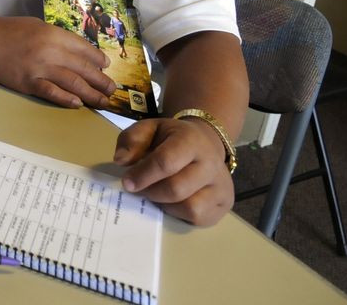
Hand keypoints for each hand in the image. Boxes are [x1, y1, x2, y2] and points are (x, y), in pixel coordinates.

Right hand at [0, 16, 115, 108]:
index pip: (84, 49)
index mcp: (54, 34)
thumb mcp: (37, 26)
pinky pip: (52, 92)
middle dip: (101, 80)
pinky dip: (66, 99)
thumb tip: (76, 52)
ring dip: (91, 94)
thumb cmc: (9, 30)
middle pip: (83, 68)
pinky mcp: (28, 83)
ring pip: (73, 83)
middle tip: (112, 90)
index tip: (106, 67)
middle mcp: (51, 51)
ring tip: (103, 101)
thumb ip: (57, 37)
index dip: (98, 60)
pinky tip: (77, 104)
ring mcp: (40, 68)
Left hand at [114, 117, 234, 225]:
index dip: (142, 175)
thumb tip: (121, 161)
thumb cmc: (170, 138)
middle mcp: (212, 163)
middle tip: (140, 190)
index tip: (126, 183)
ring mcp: (222, 185)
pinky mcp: (226, 203)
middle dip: (151, 192)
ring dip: (166, 205)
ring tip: (157, 194)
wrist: (204, 143)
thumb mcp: (149, 129)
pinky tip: (173, 201)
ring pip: (190, 208)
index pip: (165, 162)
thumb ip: (132, 140)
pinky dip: (180, 214)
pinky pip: (200, 218)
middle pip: (176, 189)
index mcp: (191, 140)